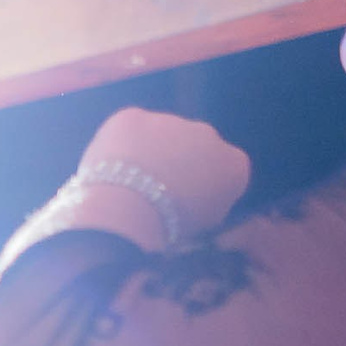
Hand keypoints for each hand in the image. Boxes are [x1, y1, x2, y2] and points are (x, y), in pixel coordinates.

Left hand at [77, 109, 252, 237]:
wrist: (127, 212)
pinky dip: (120, 144)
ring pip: (159, 134)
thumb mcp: (204, 224)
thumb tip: (198, 197)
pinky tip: (111, 167)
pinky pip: (129, 129)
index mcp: (235, 165)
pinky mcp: (133, 116)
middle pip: (192, 145)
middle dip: (175, 161)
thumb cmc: (169, 229)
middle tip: (152, 190)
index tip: (182, 200)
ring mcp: (171, 120)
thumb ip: (209, 202)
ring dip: (148, 150)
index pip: (223, 168)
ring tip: (126, 183)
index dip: (200, 183)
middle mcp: (209, 134)